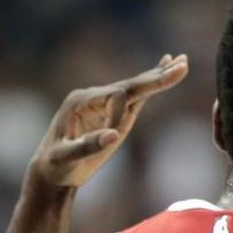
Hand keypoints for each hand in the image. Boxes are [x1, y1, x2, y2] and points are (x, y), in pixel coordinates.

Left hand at [28, 54, 188, 186]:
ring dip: (159, 75)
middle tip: (182, 64)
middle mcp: (92, 96)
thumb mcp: (66, 158)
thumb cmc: (56, 166)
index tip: (114, 139)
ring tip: (181, 61)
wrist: (51, 171)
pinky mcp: (112, 113)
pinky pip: (134, 96)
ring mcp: (102, 103)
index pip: (115, 97)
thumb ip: (88, 145)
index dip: (122, 115)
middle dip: (156, 77)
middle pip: (130, 84)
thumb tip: (114, 135)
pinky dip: (150, 84)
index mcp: (80, 101)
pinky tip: (164, 67)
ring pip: (135, 87)